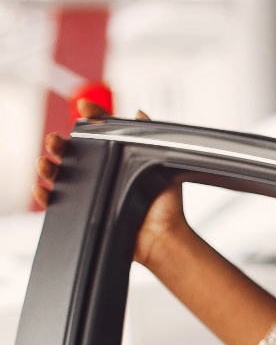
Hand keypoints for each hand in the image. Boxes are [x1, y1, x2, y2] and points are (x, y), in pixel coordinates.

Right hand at [33, 99, 185, 268]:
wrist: (163, 237)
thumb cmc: (164, 205)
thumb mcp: (160, 167)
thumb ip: (150, 140)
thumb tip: (139, 114)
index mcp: (116, 160)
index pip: (99, 133)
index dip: (91, 118)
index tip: (84, 107)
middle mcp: (100, 174)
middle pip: (72, 153)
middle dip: (59, 143)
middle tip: (56, 140)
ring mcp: (89, 193)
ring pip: (60, 176)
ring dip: (47, 166)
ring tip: (45, 162)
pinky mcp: (82, 213)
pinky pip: (56, 204)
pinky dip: (44, 196)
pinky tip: (41, 188)